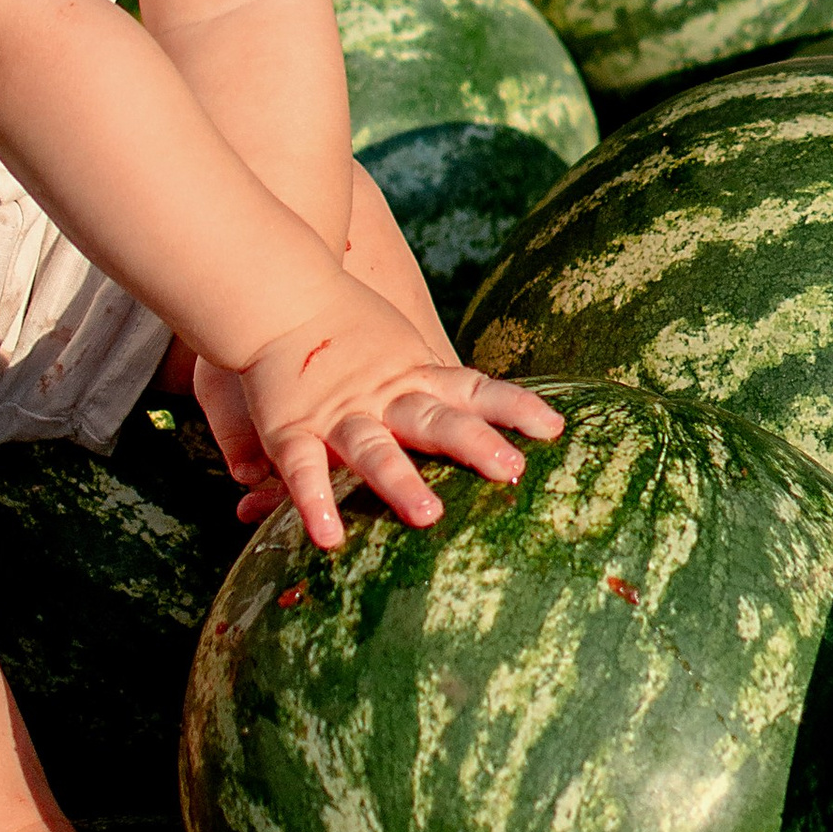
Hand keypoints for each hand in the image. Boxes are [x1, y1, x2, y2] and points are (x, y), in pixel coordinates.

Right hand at [208, 276, 561, 549]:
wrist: (278, 293)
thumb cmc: (344, 326)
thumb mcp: (399, 347)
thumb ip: (430, 383)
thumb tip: (481, 413)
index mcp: (414, 376)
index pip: (474, 390)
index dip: (513, 408)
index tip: (554, 429)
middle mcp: (383, 396)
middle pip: (435, 422)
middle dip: (473, 445)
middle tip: (512, 470)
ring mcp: (338, 414)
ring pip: (374, 449)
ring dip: (400, 481)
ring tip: (429, 515)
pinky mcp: (291, 429)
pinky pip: (303, 469)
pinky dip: (314, 501)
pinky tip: (328, 538)